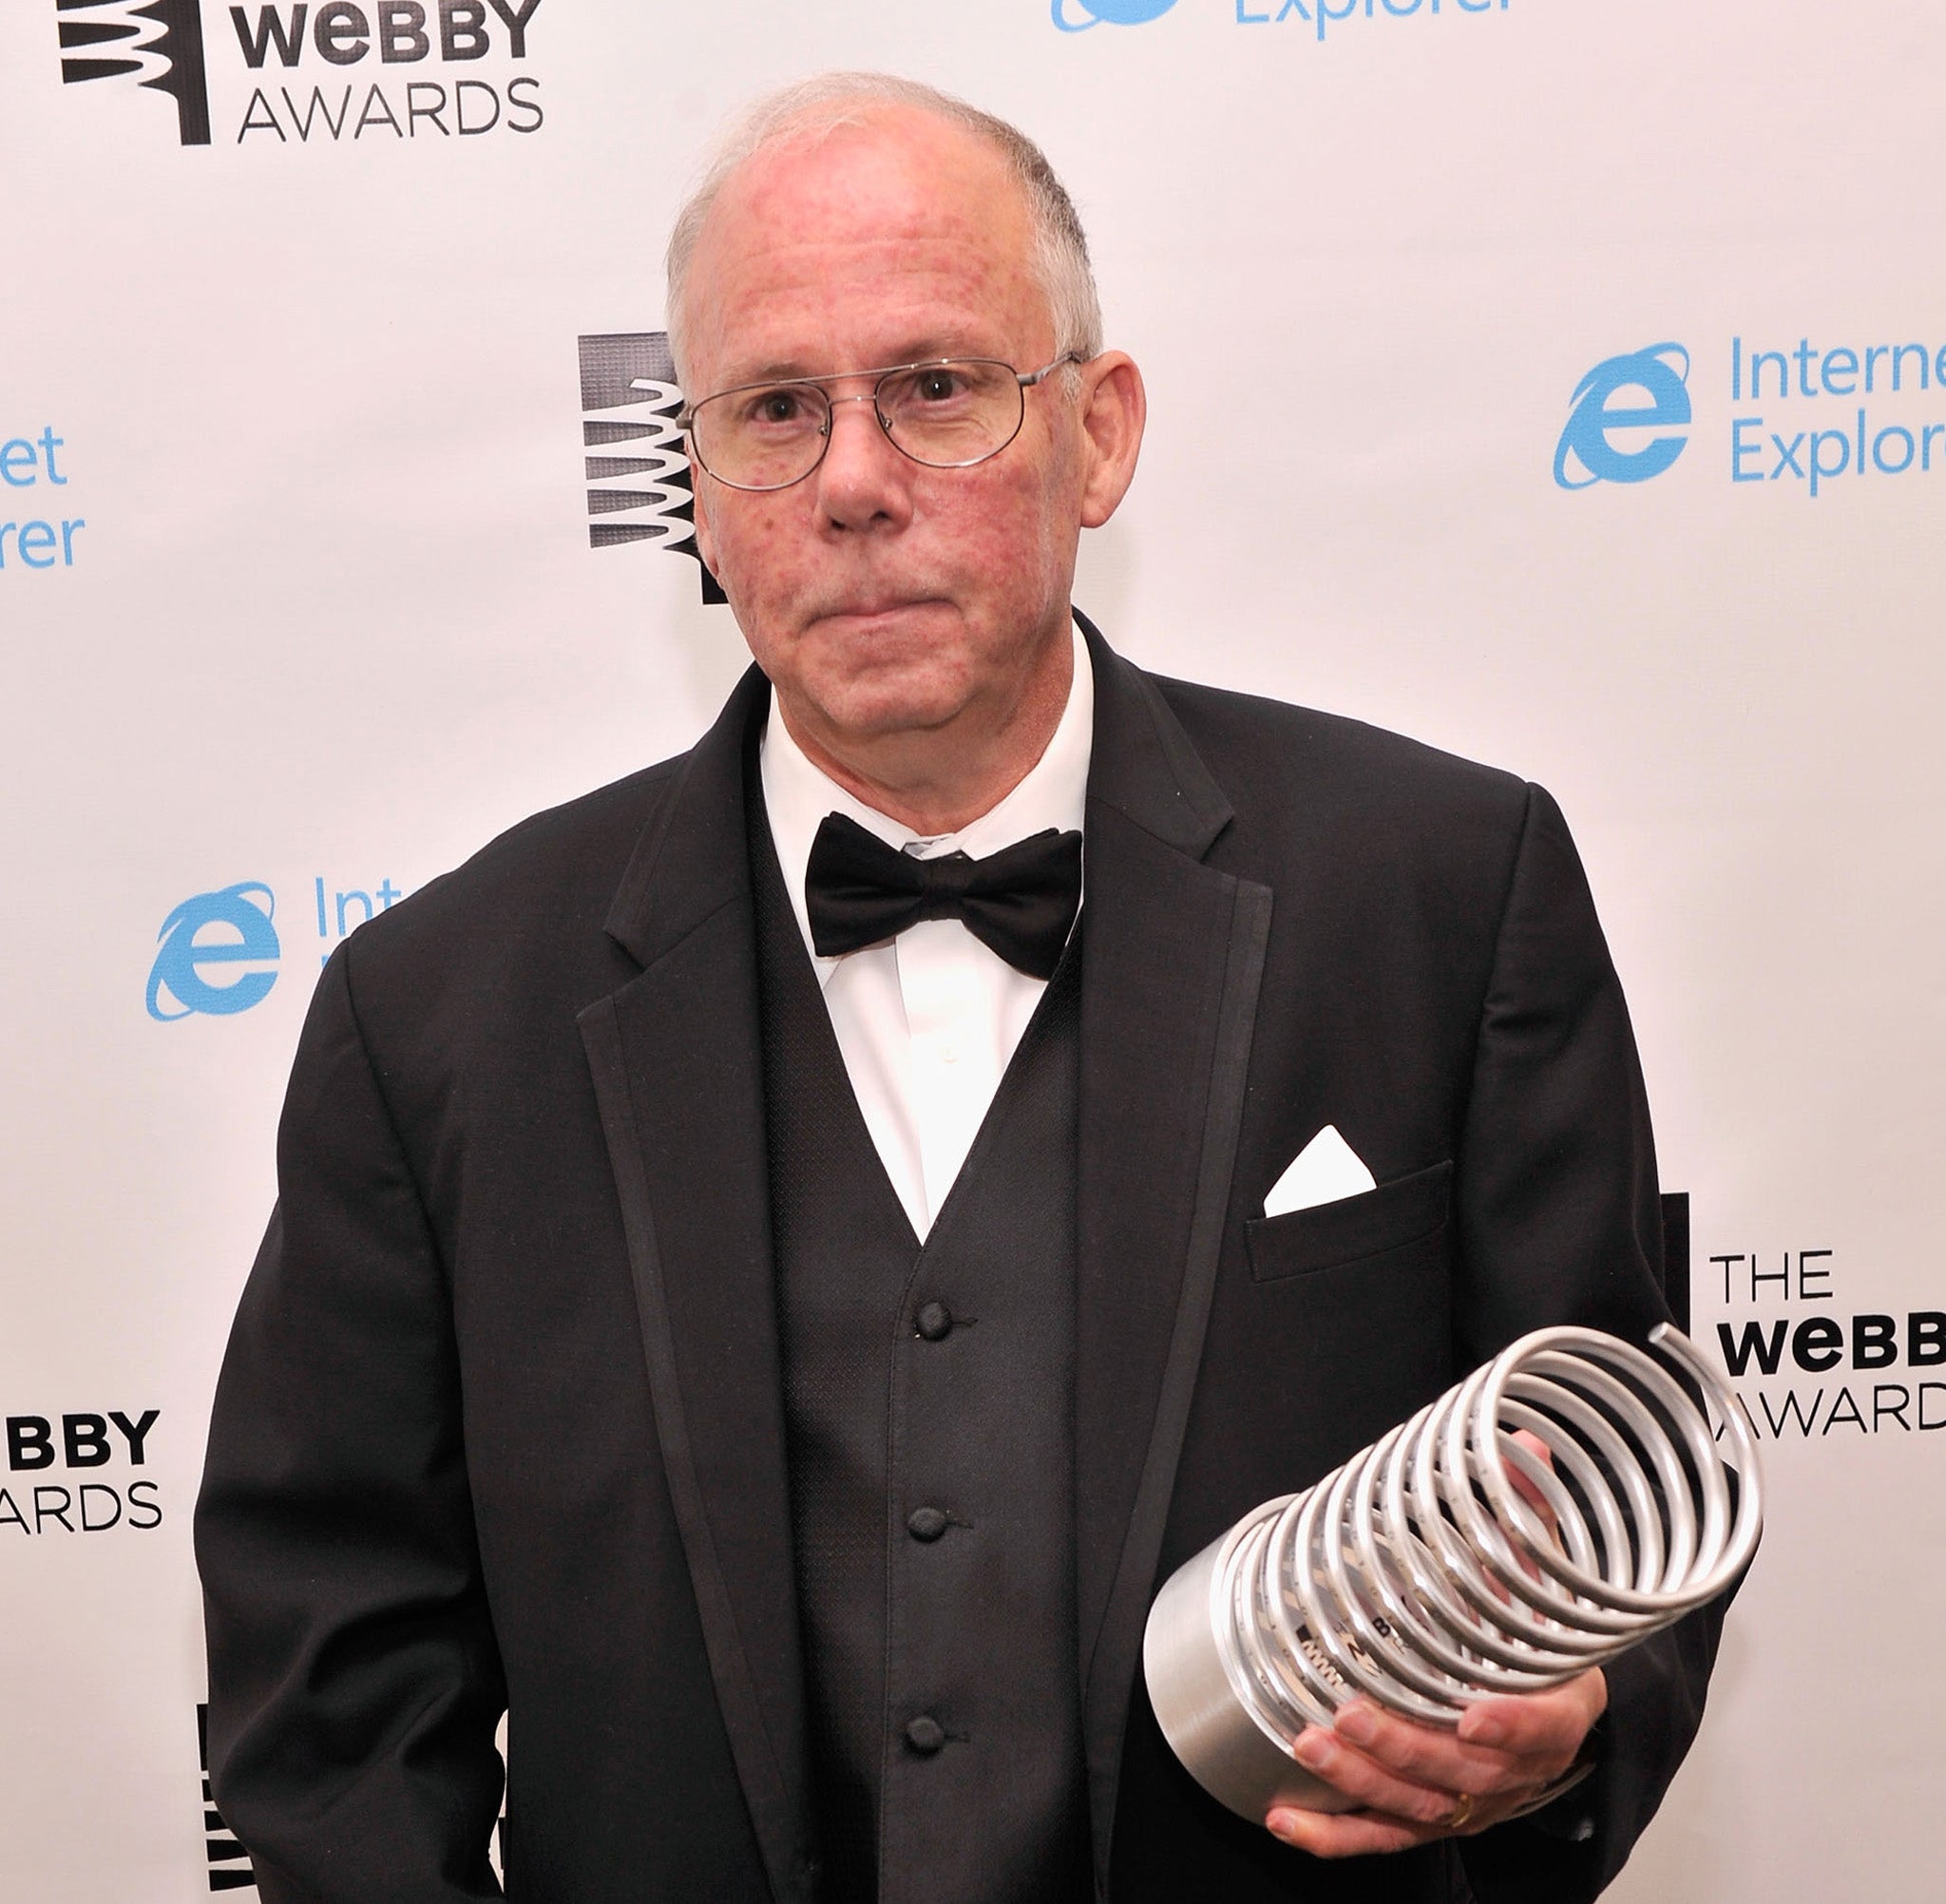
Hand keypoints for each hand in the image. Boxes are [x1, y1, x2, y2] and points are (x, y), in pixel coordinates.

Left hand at [1266, 1428, 1598, 1857]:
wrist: (1544, 1709)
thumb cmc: (1535, 1647)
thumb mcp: (1541, 1582)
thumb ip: (1528, 1517)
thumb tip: (1525, 1445)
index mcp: (1555, 1709)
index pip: (1545, 1729)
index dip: (1514, 1728)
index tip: (1477, 1718)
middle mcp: (1512, 1768)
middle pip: (1464, 1776)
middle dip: (1403, 1748)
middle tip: (1352, 1713)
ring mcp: (1467, 1802)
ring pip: (1417, 1809)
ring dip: (1362, 1780)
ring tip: (1312, 1744)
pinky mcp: (1426, 1820)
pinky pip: (1379, 1837)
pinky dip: (1332, 1835)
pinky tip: (1286, 1819)